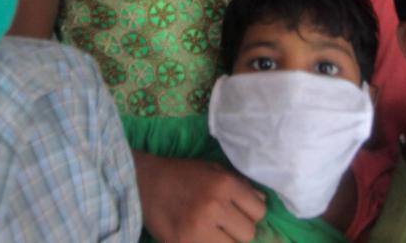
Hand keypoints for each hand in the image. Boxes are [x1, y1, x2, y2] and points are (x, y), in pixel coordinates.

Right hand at [134, 153, 266, 242]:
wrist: (143, 183)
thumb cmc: (181, 175)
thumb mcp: (213, 169)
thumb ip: (240, 185)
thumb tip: (262, 202)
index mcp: (224, 184)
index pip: (259, 211)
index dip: (252, 214)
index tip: (240, 213)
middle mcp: (214, 206)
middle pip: (248, 234)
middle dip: (239, 231)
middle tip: (225, 225)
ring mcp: (198, 228)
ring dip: (225, 242)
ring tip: (212, 233)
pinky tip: (201, 237)